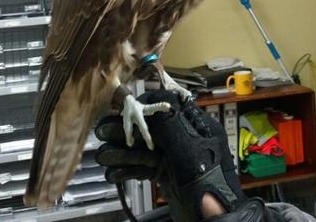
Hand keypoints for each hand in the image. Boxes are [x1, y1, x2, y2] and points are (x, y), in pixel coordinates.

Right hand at [95, 90, 244, 221]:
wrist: (213, 218)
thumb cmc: (208, 183)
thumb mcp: (188, 149)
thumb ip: (170, 126)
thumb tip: (155, 105)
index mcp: (197, 128)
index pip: (168, 108)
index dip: (145, 107)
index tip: (123, 108)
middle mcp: (186, 141)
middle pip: (151, 130)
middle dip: (126, 132)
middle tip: (102, 131)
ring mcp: (176, 160)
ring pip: (144, 151)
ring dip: (122, 153)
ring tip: (101, 156)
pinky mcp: (168, 177)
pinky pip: (145, 169)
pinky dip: (129, 171)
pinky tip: (112, 173)